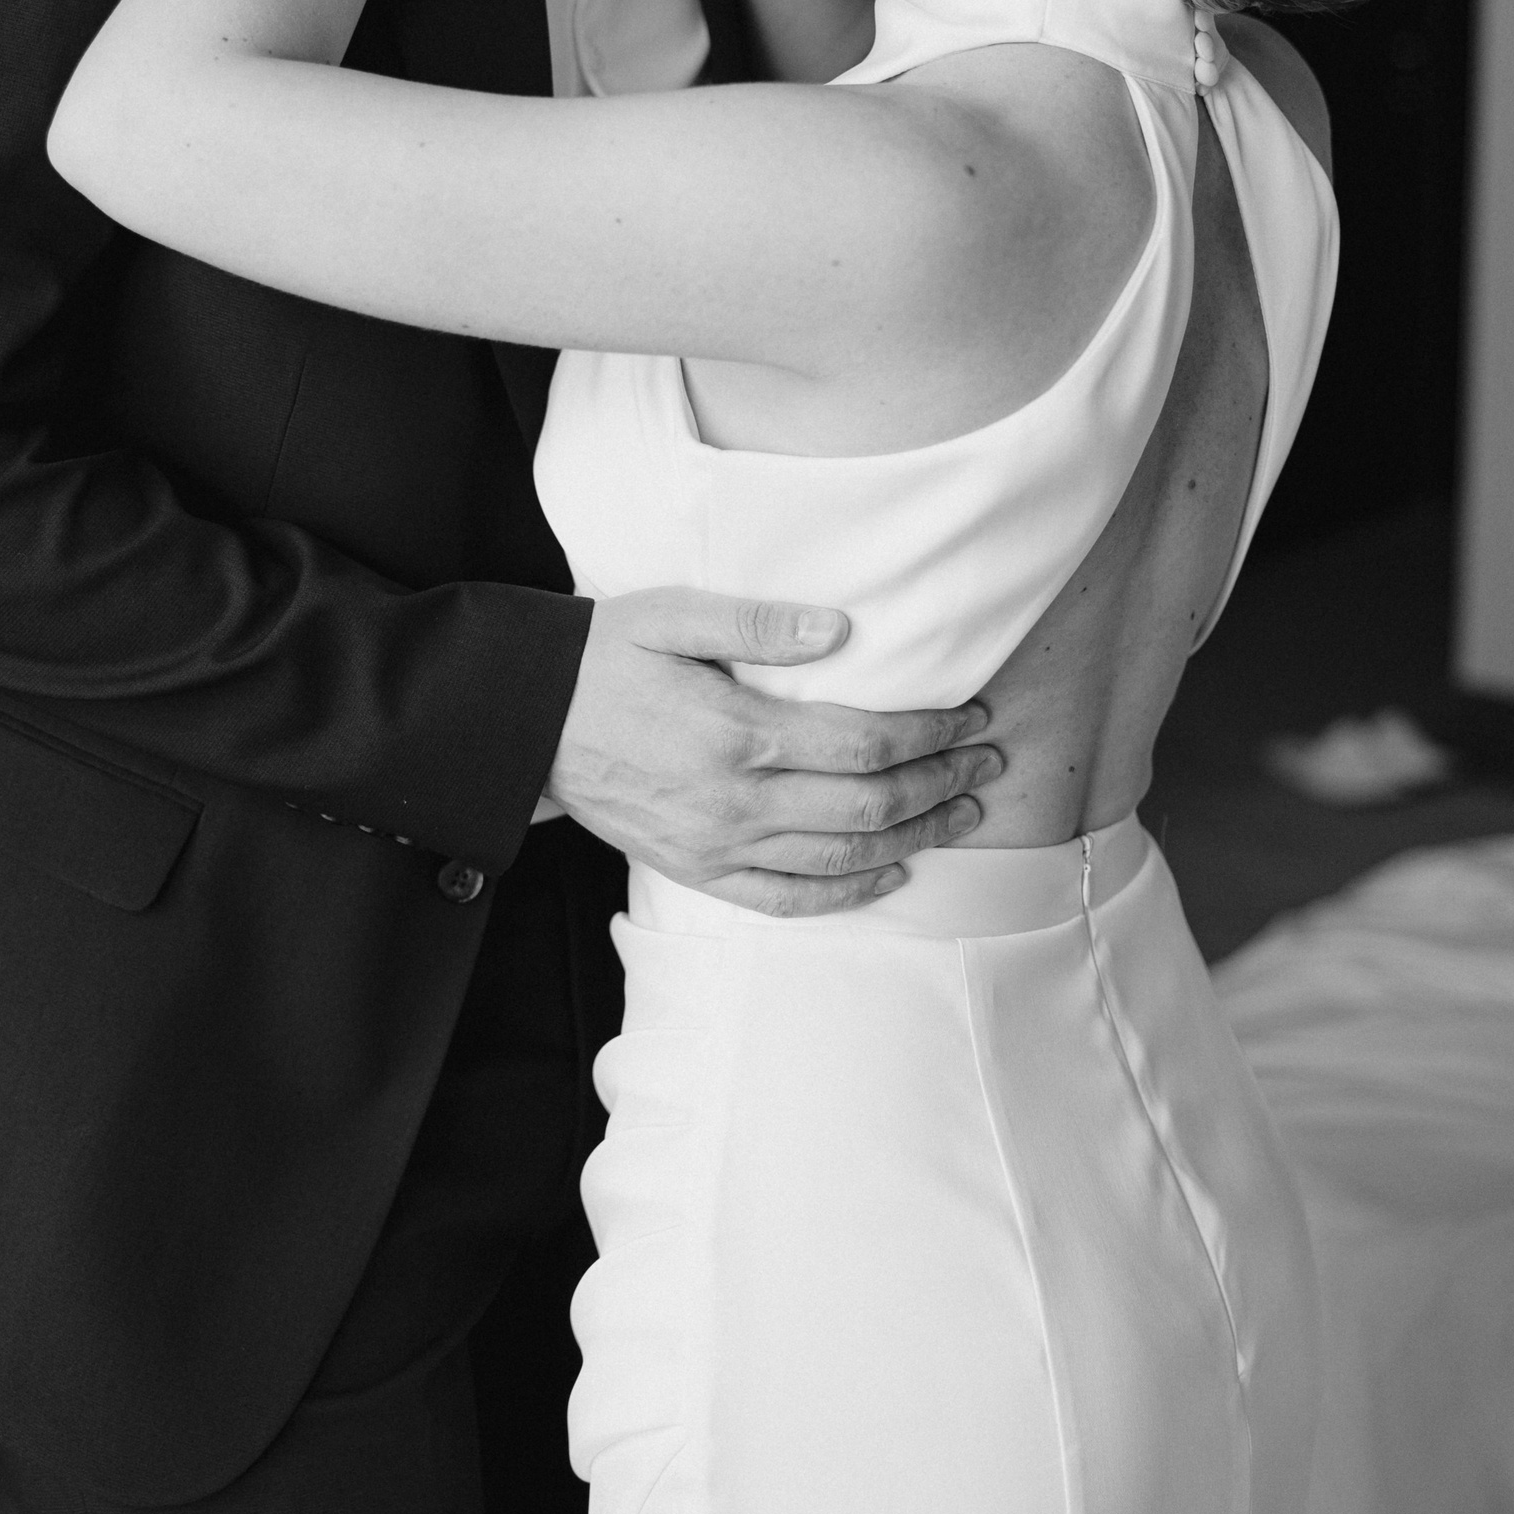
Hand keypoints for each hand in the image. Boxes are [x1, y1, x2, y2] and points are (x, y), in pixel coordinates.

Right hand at [547, 588, 1002, 915]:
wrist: (527, 720)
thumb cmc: (603, 656)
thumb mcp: (672, 614)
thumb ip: (757, 622)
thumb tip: (840, 630)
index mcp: (737, 732)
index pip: (863, 743)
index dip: (928, 735)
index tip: (969, 717)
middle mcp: (735, 801)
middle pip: (867, 806)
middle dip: (939, 784)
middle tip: (986, 764)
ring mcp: (717, 845)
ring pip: (841, 859)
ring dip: (913, 838)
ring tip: (960, 814)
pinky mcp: (698, 871)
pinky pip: (788, 899)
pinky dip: (848, 894)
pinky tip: (890, 874)